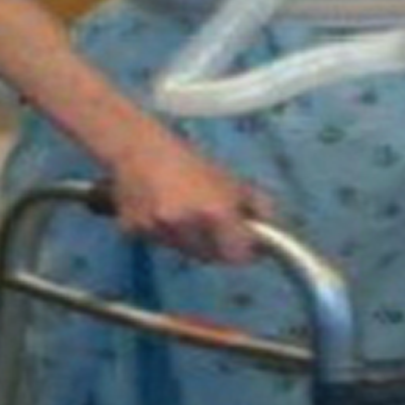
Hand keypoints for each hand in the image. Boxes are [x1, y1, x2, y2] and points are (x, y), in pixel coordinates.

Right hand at [107, 141, 272, 266]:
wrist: (136, 146)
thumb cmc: (187, 160)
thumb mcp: (228, 178)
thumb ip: (256, 206)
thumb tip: (271, 230)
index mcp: (214, 212)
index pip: (238, 255)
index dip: (245, 252)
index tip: (247, 245)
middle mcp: (186, 226)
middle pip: (211, 257)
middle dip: (218, 246)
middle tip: (217, 227)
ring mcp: (157, 230)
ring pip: (184, 251)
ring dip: (190, 240)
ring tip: (184, 212)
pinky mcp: (133, 232)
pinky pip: (158, 243)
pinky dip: (163, 233)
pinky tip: (159, 210)